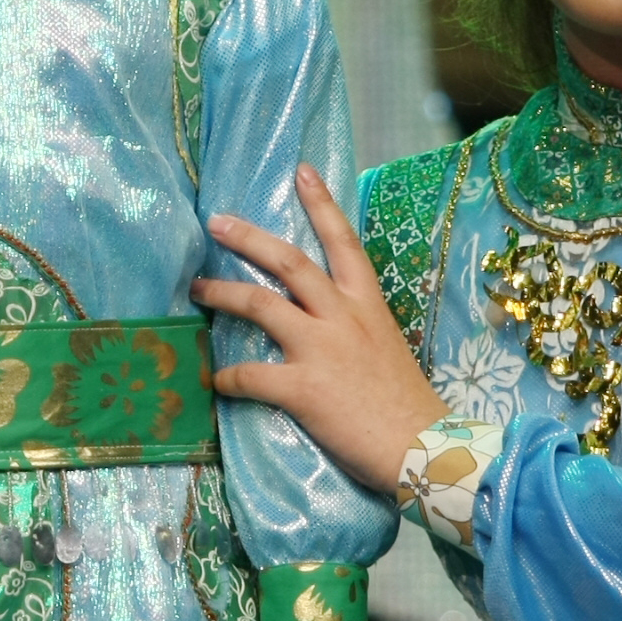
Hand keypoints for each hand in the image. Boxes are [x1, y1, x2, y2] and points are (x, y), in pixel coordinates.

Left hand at [193, 164, 446, 490]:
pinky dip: (227, 377)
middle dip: (249, 238)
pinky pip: (250, 375)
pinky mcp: (303, 388)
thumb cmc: (407, 405)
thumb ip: (355, 330)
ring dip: (222, 293)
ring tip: (196, 289)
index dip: (322, 204)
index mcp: (367, 306)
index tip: (301, 172)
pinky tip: (214, 381)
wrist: (424, 448)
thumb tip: (325, 327)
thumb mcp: (387, 348)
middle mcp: (342, 317)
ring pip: (260, 304)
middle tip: (216, 222)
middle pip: (289, 262)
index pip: (343, 243)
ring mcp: (321, 350)